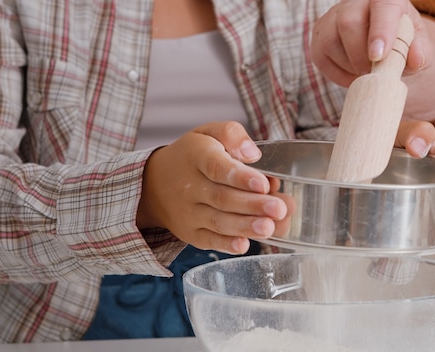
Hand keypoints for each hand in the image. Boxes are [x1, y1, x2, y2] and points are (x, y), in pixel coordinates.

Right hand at [137, 122, 289, 254]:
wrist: (155, 183)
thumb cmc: (193, 155)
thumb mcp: (208, 132)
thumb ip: (232, 134)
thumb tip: (252, 153)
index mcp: (197, 156)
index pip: (218, 167)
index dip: (241, 177)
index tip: (264, 184)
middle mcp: (190, 186)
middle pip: (222, 197)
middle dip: (253, 205)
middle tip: (279, 209)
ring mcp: (189, 212)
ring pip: (218, 221)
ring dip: (245, 226)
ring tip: (269, 227)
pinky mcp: (191, 232)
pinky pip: (208, 240)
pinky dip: (226, 245)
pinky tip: (244, 245)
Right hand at [311, 0, 426, 86]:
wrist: (385, 50)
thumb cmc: (403, 46)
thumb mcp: (419, 48)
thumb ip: (421, 52)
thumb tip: (416, 59)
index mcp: (386, 0)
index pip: (383, 7)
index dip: (380, 30)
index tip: (379, 56)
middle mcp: (355, 3)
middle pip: (349, 23)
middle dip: (361, 56)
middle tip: (375, 73)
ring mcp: (333, 18)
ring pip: (331, 42)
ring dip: (349, 66)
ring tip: (366, 73)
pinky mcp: (319, 38)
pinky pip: (321, 58)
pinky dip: (338, 74)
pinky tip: (353, 75)